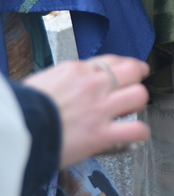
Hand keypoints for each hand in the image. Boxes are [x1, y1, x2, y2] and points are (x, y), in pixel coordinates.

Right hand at [23, 55, 150, 167]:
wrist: (12, 132)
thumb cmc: (21, 111)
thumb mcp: (42, 82)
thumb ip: (65, 80)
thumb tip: (72, 84)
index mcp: (76, 70)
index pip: (112, 60)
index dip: (123, 67)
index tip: (126, 72)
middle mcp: (92, 86)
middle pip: (133, 71)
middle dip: (137, 79)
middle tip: (134, 87)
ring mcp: (99, 109)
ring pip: (139, 95)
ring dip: (137, 104)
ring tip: (130, 111)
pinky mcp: (101, 134)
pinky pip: (136, 129)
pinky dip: (139, 133)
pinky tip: (134, 135)